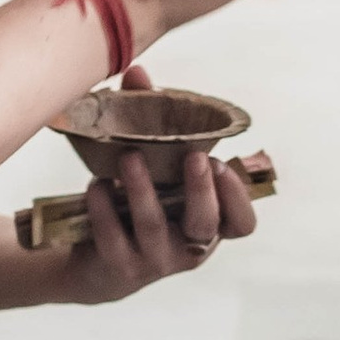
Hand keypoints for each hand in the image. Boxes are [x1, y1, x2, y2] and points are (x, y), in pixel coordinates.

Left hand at [55, 70, 263, 301]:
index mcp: (208, 225)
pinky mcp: (121, 266)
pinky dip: (105, 208)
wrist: (98, 263)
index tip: (222, 165)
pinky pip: (114, 237)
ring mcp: (156, 261)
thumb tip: (137, 73)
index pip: (242, 224)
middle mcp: (189, 247)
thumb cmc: (136, 206)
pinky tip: (97, 184)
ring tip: (128, 157)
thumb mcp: (152, 168)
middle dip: (201, 190)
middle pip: (205, 225)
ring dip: (143, 190)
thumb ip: (150, 121)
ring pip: (155, 228)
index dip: (238, 199)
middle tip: (194, 157)